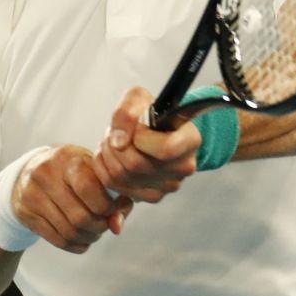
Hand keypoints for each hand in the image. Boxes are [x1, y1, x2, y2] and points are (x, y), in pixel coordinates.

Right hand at [12, 145, 134, 253]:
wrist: (30, 169)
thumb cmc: (72, 171)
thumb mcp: (93, 172)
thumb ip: (114, 196)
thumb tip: (117, 228)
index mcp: (67, 158)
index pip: (88, 189)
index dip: (107, 207)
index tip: (112, 209)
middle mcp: (46, 174)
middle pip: (80, 216)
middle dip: (99, 227)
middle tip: (104, 225)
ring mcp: (33, 194)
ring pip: (69, 231)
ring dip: (88, 238)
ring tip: (94, 233)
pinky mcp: (26, 213)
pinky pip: (56, 240)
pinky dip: (75, 245)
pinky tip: (82, 240)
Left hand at [91, 87, 201, 202]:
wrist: (157, 131)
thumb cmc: (151, 113)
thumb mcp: (139, 98)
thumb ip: (127, 112)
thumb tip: (119, 142)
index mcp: (190, 140)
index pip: (166, 149)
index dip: (141, 138)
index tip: (136, 127)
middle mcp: (184, 167)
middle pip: (136, 164)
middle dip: (116, 144)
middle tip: (116, 132)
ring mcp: (169, 186)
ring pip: (121, 176)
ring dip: (108, 154)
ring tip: (114, 141)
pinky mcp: (151, 196)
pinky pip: (114, 185)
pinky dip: (104, 167)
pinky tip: (112, 155)